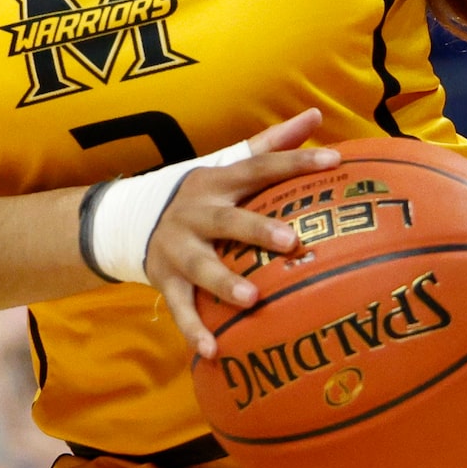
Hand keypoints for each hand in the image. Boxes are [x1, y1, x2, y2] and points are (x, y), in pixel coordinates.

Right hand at [146, 109, 341, 359]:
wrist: (132, 219)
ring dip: (224, 281)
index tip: (334, 160)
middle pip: (227, 219)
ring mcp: (178, 247)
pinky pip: (180, 307)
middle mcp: (197, 212)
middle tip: (291, 241)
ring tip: (251, 298)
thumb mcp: (232, 165)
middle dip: (256, 228)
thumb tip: (317, 115)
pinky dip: (194, 329)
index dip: (296, 161)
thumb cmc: (206, 195)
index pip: (260, 167)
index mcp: (218, 182)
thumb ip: (273, 143)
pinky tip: (213, 352)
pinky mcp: (166, 279)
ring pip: (200, 265)